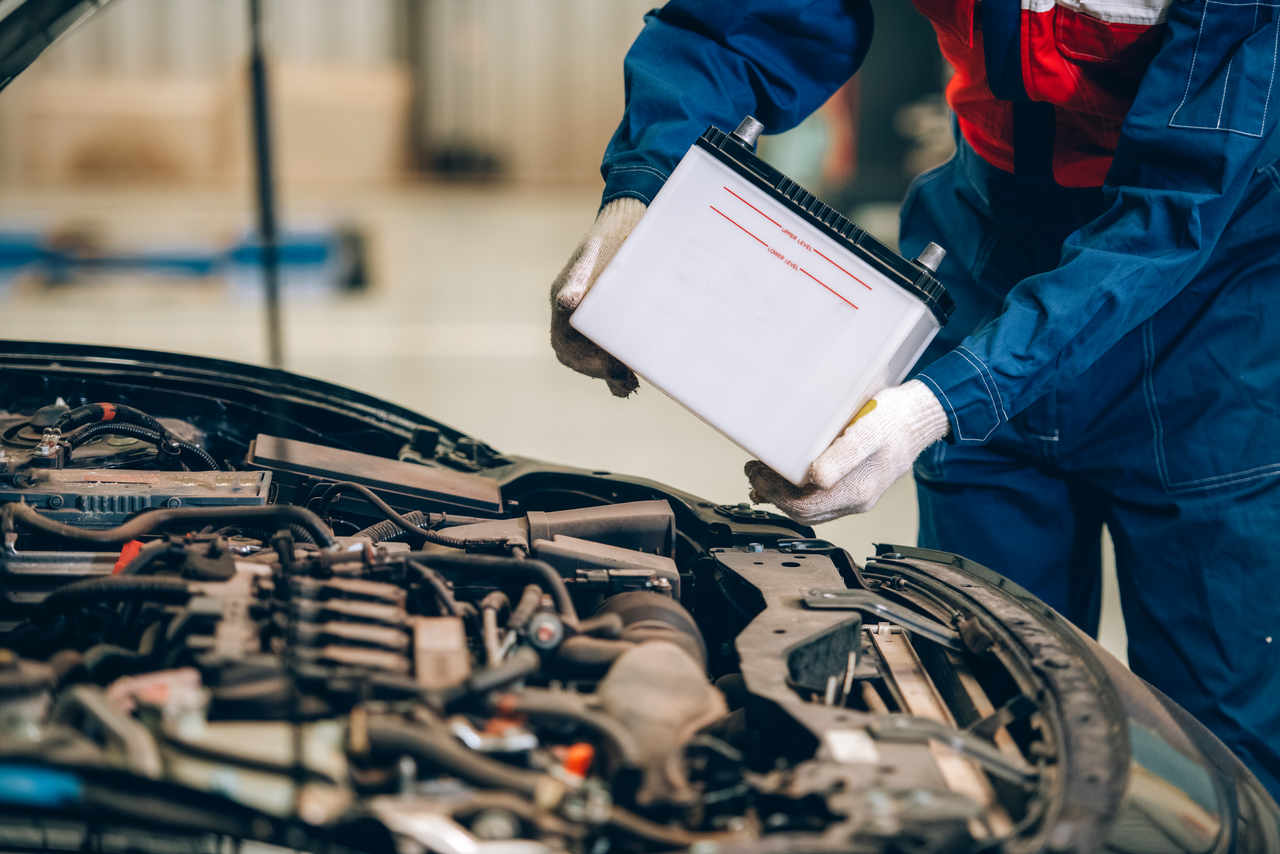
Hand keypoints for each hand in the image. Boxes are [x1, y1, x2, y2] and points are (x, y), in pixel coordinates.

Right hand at [549, 197, 646, 396]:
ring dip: (610, 375)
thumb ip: (580, 278)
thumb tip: (567, 303)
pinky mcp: (612, 320)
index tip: (611, 368)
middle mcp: (573, 314)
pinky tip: (635, 378)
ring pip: (593, 357)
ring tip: (631, 385)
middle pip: (578, 357)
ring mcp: (591, 319)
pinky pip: (609, 351)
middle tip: (627, 381)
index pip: (566, 345)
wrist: (634, 219)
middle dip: (600, 372)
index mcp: (565, 299)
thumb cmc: (615, 235)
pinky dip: (620, 369)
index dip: (585, 362)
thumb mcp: (598, 252)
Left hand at [745, 380, 949, 523]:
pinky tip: (788, 477)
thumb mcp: (867, 432)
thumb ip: (841, 457)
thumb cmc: (894, 420)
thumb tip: (816, 478)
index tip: (756, 474)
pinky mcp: (856, 487)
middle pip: (804, 511)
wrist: (919, 418)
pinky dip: (799, 491)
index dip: (774, 493)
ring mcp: (857, 496)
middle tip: (754, 472)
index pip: (804, 506)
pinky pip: (821, 500)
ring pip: (811, 508)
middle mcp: (857, 500)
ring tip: (764, 475)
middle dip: (774, 494)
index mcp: (858, 490)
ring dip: (784, 495)